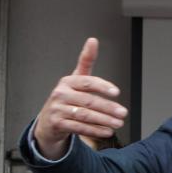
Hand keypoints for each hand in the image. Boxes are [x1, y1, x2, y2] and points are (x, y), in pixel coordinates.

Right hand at [32, 38, 127, 158]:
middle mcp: (60, 94)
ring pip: (85, 116)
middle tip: (123, 113)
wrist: (48, 121)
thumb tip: (93, 40)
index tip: (116, 92)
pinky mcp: (57, 124)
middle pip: (88, 101)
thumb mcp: (75, 79)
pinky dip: (95, 130)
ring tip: (118, 123)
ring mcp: (58, 109)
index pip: (87, 82)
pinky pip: (79, 128)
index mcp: (67, 82)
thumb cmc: (67, 98)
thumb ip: (86, 61)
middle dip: (108, 108)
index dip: (102, 86)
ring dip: (104, 120)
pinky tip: (106, 131)